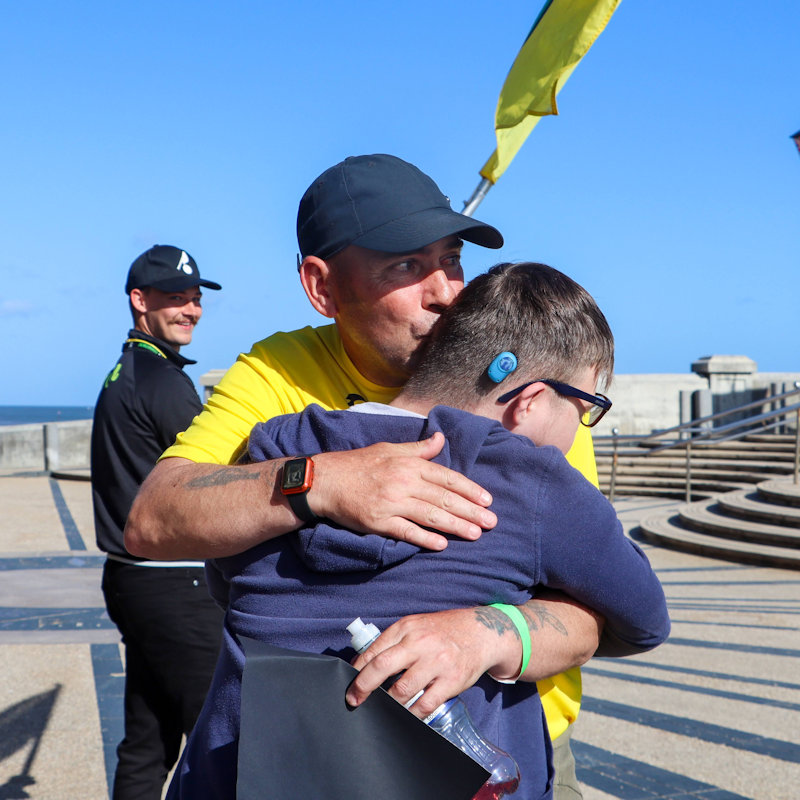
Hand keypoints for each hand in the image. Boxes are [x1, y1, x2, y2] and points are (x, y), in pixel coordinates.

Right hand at [311, 432, 496, 550]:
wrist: (325, 480)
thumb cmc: (359, 464)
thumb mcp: (390, 448)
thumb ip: (418, 448)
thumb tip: (441, 438)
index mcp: (408, 464)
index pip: (447, 477)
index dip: (469, 489)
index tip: (487, 500)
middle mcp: (403, 482)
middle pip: (444, 498)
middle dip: (470, 511)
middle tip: (491, 522)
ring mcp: (391, 503)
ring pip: (430, 515)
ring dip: (456, 525)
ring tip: (476, 534)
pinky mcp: (378, 521)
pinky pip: (406, 531)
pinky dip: (425, 538)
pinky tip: (442, 545)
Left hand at [344, 608, 518, 718]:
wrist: (481, 632)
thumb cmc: (442, 631)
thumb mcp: (416, 626)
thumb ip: (393, 641)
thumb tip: (364, 663)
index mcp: (407, 628)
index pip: (374, 650)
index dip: (357, 669)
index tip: (349, 682)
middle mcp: (420, 643)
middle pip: (382, 667)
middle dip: (363, 687)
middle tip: (354, 700)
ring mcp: (436, 662)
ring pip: (402, 690)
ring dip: (389, 703)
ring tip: (384, 708)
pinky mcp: (451, 680)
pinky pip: (425, 704)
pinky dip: (412, 714)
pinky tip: (407, 715)